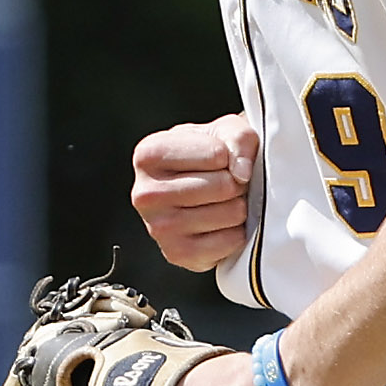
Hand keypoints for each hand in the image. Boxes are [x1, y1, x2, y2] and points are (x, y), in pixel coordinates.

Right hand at [131, 113, 255, 270]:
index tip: (220, 159)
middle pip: (222, 186)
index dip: (230, 156)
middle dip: (236, 184)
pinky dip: (236, 234)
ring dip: (238, 208)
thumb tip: (240, 173)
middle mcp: (144, 193)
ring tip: (223, 202)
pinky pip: (229, 242)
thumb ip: (238, 138)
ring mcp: (158, 228)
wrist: (204, 187)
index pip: (217, 155)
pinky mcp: (177, 254)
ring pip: (229, 214)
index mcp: (148, 154)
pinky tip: (221, 225)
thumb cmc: (212, 153)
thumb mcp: (227, 130)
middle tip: (225, 184)